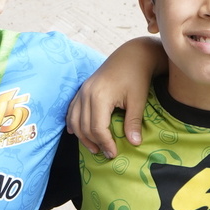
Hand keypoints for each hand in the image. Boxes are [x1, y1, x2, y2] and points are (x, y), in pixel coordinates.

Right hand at [69, 37, 165, 156]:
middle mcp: (87, 94)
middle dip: (94, 143)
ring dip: (82, 136)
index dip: (105, 143)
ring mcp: (82, 91)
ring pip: (74, 120)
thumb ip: (133, 122)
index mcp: (100, 96)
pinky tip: (76, 133)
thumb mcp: (138, 100)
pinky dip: (72, 123)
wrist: (132, 55)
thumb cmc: (137, 77)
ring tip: (94, 147)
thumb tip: (134, 143)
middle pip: (84, 126)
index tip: (114, 153)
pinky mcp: (82, 89)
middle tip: (106, 154)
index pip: (97, 128)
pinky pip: (71, 110)